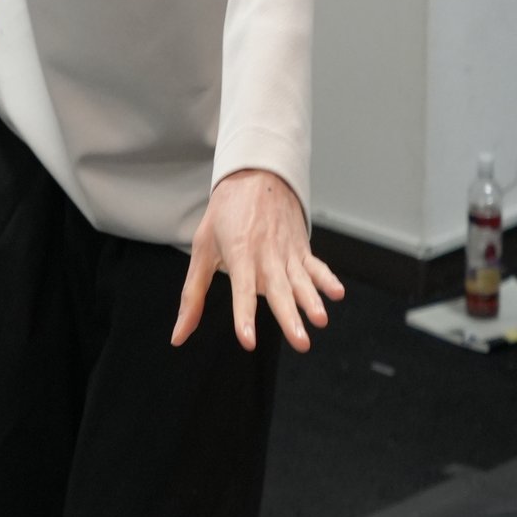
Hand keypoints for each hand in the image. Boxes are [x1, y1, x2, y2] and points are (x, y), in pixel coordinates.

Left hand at [172, 168, 345, 354]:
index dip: (244, 316)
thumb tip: (178, 337)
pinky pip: (316, 266)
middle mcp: (266, 255)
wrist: (255, 174)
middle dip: (290, 317)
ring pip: (301, 280)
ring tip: (321, 320)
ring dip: (312, 301)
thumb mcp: (201, 249)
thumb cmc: (224, 213)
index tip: (248, 340)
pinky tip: (337, 294)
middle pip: (279, 290)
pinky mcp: (300, 249)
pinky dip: (327, 279)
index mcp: (239, 254)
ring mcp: (286, 251)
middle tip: (301, 343)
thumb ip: (192, 295)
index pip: (242, 291)